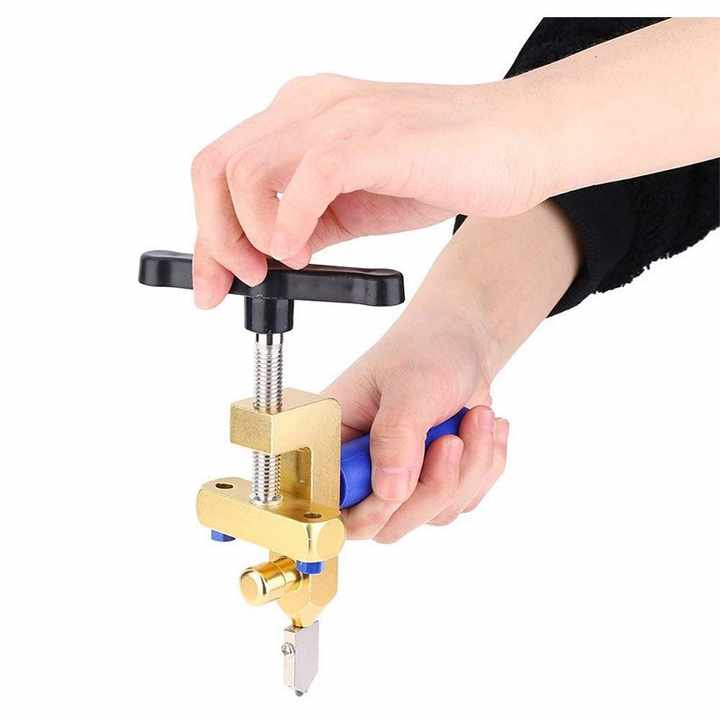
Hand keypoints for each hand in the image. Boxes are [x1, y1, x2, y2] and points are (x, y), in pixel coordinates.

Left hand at [189, 74, 544, 306]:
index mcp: (302, 117)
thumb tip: (270, 255)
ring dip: (249, 234)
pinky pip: (305, 179)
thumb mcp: (358, 202)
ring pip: (244, 171)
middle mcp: (309, 107)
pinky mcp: (372, 137)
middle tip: (242, 282)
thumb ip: (311, 221)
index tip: (212, 284)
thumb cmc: (444, 167)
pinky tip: (303, 251)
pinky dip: (288, 225)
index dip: (207, 234)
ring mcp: (339, 116)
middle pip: (215, 168)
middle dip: (214, 238)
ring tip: (284, 264)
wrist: (518, 142)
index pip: (222, 171)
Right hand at [325, 312, 508, 542]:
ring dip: (468, 470)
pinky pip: (461, 502)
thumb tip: (390, 491)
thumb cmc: (426, 350)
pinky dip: (483, 468)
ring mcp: (397, 479)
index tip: (406, 480)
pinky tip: (483, 430)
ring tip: (476, 417)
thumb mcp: (411, 384)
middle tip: (453, 440)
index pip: (332, 502)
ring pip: (431, 513)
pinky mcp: (431, 484)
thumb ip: (396, 436)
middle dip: (434, 484)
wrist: (463, 343)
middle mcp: (360, 466)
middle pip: (386, 523)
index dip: (370, 506)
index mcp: (335, 437)